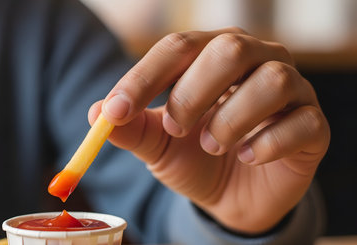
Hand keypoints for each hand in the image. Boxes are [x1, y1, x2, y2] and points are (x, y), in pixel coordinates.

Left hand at [88, 28, 329, 233]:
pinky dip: (267, 144)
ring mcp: (292, 89)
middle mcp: (256, 59)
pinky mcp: (313, 124)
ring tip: (212, 145)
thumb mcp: (158, 144)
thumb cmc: (195, 158)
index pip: (178, 48)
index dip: (143, 78)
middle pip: (229, 49)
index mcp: (213, 54)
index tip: (114, 111)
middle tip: (176, 128)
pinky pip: (302, 123)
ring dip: (231, 118)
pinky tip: (248, 157)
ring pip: (272, 81)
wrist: (233, 195)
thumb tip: (96, 113)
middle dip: (193, 93)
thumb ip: (131, 127)